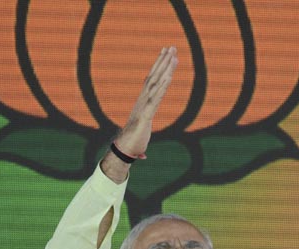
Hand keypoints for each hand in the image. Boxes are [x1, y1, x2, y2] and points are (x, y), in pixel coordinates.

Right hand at [101, 47, 176, 182]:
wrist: (124, 150)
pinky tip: (169, 77)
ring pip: (156, 83)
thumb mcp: (142, 133)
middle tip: (171, 46)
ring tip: (174, 55)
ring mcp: (144, 106)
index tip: (165, 53)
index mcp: (142, 101)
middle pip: (154, 76)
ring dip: (165, 69)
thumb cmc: (133, 142)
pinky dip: (163, 87)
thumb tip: (144, 152)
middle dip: (163, 61)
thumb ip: (143, 133)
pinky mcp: (146, 115)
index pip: (151, 79)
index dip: (158, 65)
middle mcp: (143, 100)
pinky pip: (156, 98)